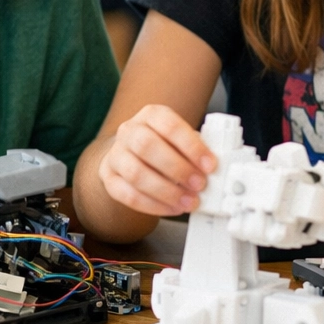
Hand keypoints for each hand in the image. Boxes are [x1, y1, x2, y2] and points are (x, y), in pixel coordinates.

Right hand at [98, 104, 216, 216]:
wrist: (132, 151)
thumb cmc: (165, 143)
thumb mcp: (180, 137)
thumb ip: (196, 147)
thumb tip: (214, 167)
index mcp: (151, 114)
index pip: (170, 126)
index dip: (191, 146)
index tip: (210, 165)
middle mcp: (129, 130)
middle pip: (148, 147)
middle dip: (177, 169)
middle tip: (199, 184)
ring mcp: (115, 154)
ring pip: (136, 173)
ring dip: (166, 191)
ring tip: (188, 201)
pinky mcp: (108, 177)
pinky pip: (127, 195)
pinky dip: (152, 205)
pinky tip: (172, 208)